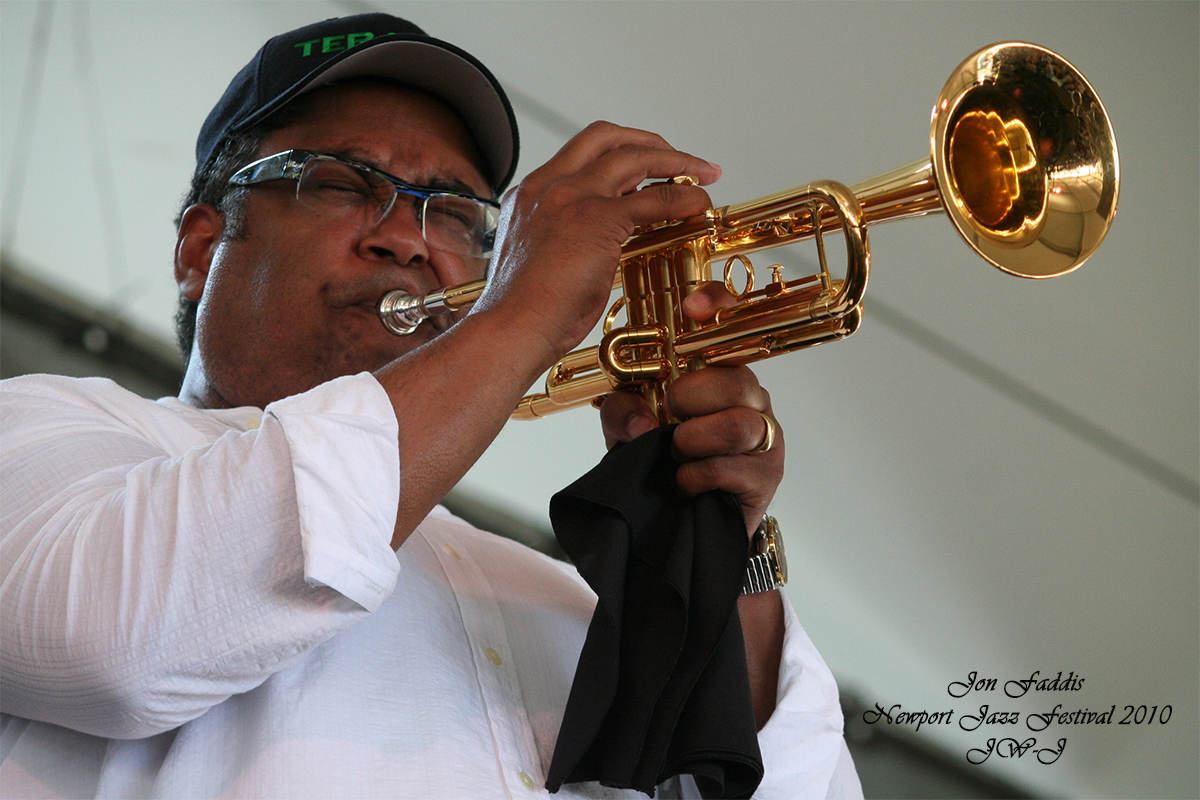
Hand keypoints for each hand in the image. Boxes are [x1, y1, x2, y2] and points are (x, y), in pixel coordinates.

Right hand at [472, 122, 720, 371]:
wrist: (510, 327)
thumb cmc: (521, 311)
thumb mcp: (540, 260)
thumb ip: (564, 240)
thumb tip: (597, 247)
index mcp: (529, 194)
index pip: (579, 154)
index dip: (617, 153)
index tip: (642, 167)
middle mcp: (547, 185)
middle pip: (606, 138)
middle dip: (649, 142)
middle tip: (679, 160)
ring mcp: (572, 197)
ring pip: (634, 157)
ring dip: (676, 161)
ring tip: (702, 173)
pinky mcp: (597, 219)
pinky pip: (654, 199)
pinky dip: (683, 198)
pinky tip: (699, 205)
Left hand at [599, 283, 784, 534]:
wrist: (682, 521)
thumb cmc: (662, 464)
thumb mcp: (628, 430)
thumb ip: (622, 411)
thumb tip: (641, 420)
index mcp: (720, 373)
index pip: (732, 324)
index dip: (718, 307)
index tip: (690, 307)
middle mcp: (749, 398)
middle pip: (737, 379)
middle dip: (692, 396)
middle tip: (670, 412)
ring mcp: (764, 436)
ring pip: (739, 424)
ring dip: (695, 440)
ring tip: (677, 452)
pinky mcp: (766, 476)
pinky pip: (735, 468)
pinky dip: (699, 475)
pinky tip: (685, 481)